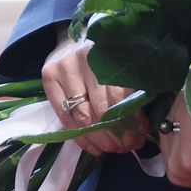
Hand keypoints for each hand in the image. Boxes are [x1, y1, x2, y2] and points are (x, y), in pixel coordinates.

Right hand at [42, 36, 144, 155]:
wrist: (74, 42)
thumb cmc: (105, 60)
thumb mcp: (122, 69)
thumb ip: (130, 93)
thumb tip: (140, 131)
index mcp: (111, 53)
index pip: (121, 94)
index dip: (130, 121)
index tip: (138, 137)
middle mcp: (86, 57)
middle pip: (101, 107)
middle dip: (115, 134)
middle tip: (124, 147)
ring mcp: (65, 67)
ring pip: (83, 116)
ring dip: (98, 139)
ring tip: (110, 148)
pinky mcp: (49, 76)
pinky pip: (65, 117)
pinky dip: (81, 138)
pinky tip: (93, 147)